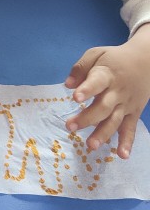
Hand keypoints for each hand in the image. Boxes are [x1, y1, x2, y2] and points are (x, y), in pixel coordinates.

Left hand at [64, 25, 149, 157]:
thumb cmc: (114, 59)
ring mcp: (126, 104)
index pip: (97, 82)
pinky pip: (130, 129)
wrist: (146, 61)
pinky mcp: (133, 113)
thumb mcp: (96, 54)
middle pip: (103, 107)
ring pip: (115, 121)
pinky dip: (127, 142)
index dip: (87, 90)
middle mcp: (118, 92)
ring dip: (103, 134)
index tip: (75, 98)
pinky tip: (122, 155)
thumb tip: (67, 85)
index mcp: (107, 74)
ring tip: (91, 146)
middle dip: (87, 118)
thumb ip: (80, 68)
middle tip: (70, 127)